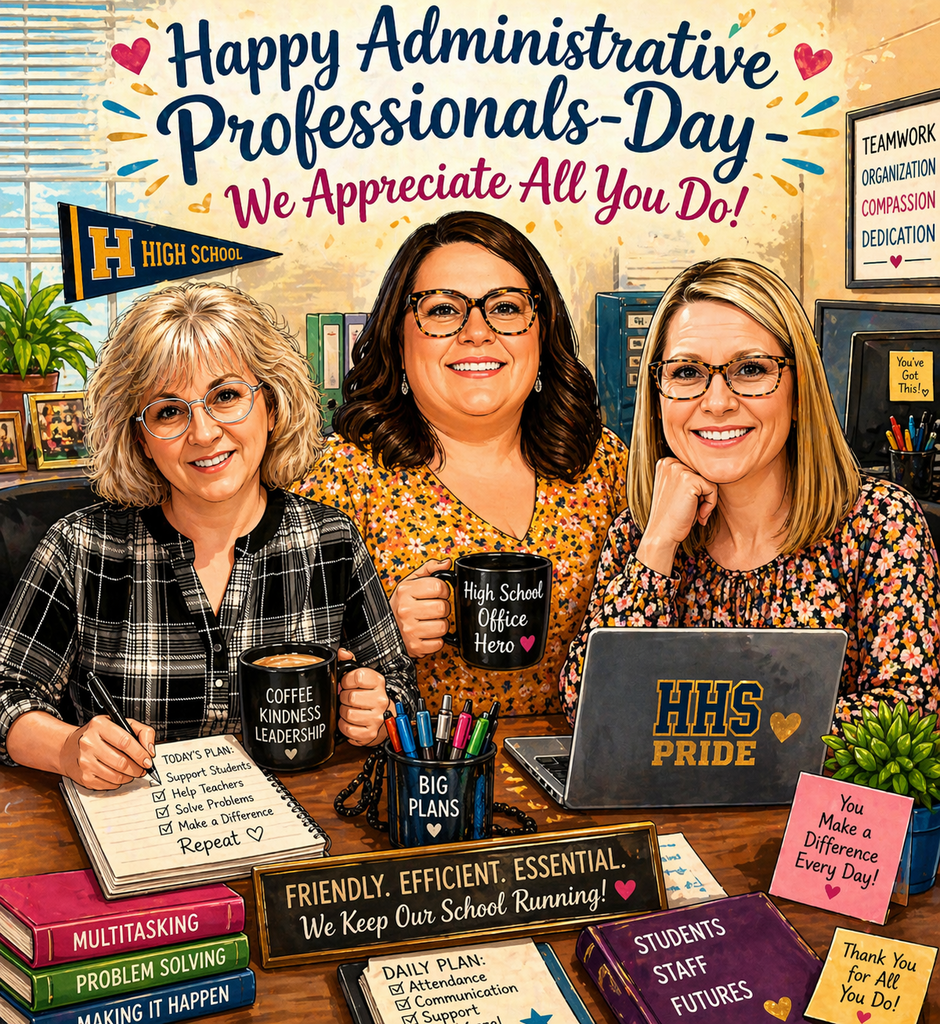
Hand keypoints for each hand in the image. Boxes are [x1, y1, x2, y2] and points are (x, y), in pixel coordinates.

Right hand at [59, 716, 156, 790]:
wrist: (68, 748)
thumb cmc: (98, 735)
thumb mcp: (120, 723)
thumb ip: (142, 731)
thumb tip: (150, 749)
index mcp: (99, 725)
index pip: (125, 741)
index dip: (140, 753)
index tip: (147, 759)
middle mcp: (89, 742)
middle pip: (121, 762)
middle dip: (137, 768)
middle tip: (142, 768)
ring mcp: (84, 761)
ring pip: (116, 776)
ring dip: (129, 776)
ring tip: (132, 772)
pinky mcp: (83, 777)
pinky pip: (107, 784)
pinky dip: (118, 782)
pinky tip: (118, 775)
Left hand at [337, 648, 389, 745]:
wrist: (387, 717)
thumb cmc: (372, 696)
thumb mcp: (365, 677)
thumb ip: (351, 663)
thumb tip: (342, 653)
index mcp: (378, 683)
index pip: (357, 677)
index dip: (346, 680)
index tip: (347, 683)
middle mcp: (380, 700)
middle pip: (350, 697)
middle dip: (344, 698)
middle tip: (348, 699)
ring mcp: (376, 718)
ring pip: (348, 714)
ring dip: (344, 712)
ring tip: (350, 709)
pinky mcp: (370, 733)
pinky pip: (348, 729)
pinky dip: (345, 726)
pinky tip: (351, 721)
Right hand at [390, 558, 451, 656]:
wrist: (384, 628)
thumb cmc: (401, 604)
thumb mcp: (410, 582)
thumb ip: (429, 569)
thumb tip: (446, 564)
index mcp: (405, 591)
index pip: (439, 587)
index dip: (444, 590)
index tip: (440, 593)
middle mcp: (405, 610)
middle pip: (443, 608)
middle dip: (443, 608)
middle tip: (435, 608)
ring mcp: (409, 630)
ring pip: (443, 627)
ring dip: (441, 625)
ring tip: (431, 621)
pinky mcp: (414, 647)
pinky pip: (439, 644)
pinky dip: (436, 640)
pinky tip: (428, 634)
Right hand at [635, 457, 718, 575]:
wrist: (662, 534)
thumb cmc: (672, 516)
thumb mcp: (676, 490)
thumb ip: (688, 477)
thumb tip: (714, 471)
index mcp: (665, 463)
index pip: (694, 470)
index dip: (696, 489)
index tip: (687, 504)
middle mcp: (670, 463)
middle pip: (702, 473)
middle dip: (702, 494)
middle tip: (692, 510)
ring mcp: (679, 470)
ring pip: (709, 480)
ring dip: (707, 500)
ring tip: (695, 513)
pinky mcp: (689, 480)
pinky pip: (713, 488)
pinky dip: (710, 504)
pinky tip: (698, 515)